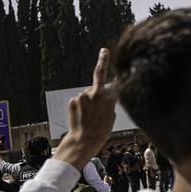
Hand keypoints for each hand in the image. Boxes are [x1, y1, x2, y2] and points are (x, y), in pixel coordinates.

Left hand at [54, 49, 117, 170]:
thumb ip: (108, 103)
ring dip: (88, 102)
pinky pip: (79, 100)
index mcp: (111, 98)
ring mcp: (84, 96)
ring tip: (89, 116)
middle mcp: (97, 94)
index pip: (116, 81)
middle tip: (104, 50)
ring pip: (87, 94)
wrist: (83, 141)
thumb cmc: (100, 131)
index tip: (112, 57)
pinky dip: (80, 106)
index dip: (117, 71)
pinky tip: (81, 116)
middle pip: (100, 75)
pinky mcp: (74, 100)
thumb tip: (104, 96)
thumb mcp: (111, 117)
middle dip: (103, 61)